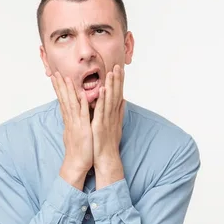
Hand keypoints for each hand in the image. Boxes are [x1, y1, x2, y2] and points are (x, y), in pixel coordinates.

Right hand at [51, 72, 92, 188]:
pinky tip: (81, 94)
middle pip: (64, 100)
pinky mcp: (83, 129)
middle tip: (55, 73)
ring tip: (65, 78)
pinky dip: (82, 104)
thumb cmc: (78, 150)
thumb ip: (74, 122)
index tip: (56, 78)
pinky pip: (82, 114)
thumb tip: (73, 115)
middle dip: (59, 86)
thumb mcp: (75, 133)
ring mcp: (76, 124)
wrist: (76, 164)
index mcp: (69, 120)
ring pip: (71, 104)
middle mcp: (70, 120)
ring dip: (68, 90)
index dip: (59, 89)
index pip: (63, 101)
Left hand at [92, 64, 125, 188]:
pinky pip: (101, 110)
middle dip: (117, 79)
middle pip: (116, 94)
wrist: (106, 158)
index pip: (118, 94)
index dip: (119, 81)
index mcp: (114, 114)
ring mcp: (107, 119)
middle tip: (118, 65)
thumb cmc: (108, 142)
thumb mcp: (115, 125)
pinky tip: (103, 90)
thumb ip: (119, 112)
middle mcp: (113, 115)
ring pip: (110, 99)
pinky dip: (103, 99)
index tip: (120, 69)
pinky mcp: (100, 125)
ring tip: (112, 72)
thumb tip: (123, 101)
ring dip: (111, 85)